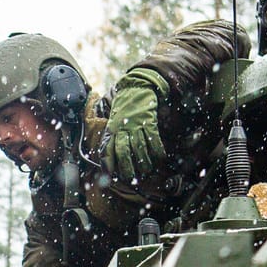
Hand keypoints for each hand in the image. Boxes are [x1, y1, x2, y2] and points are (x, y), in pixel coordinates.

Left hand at [102, 70, 167, 184]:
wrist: (136, 88)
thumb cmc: (123, 110)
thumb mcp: (112, 123)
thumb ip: (111, 140)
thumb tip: (108, 162)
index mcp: (112, 130)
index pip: (107, 149)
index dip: (107, 163)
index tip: (108, 176)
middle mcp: (122, 128)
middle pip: (123, 151)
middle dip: (127, 167)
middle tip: (131, 179)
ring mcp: (136, 124)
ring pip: (139, 147)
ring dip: (144, 162)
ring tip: (147, 171)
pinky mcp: (149, 120)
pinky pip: (153, 138)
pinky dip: (157, 150)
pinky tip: (159, 158)